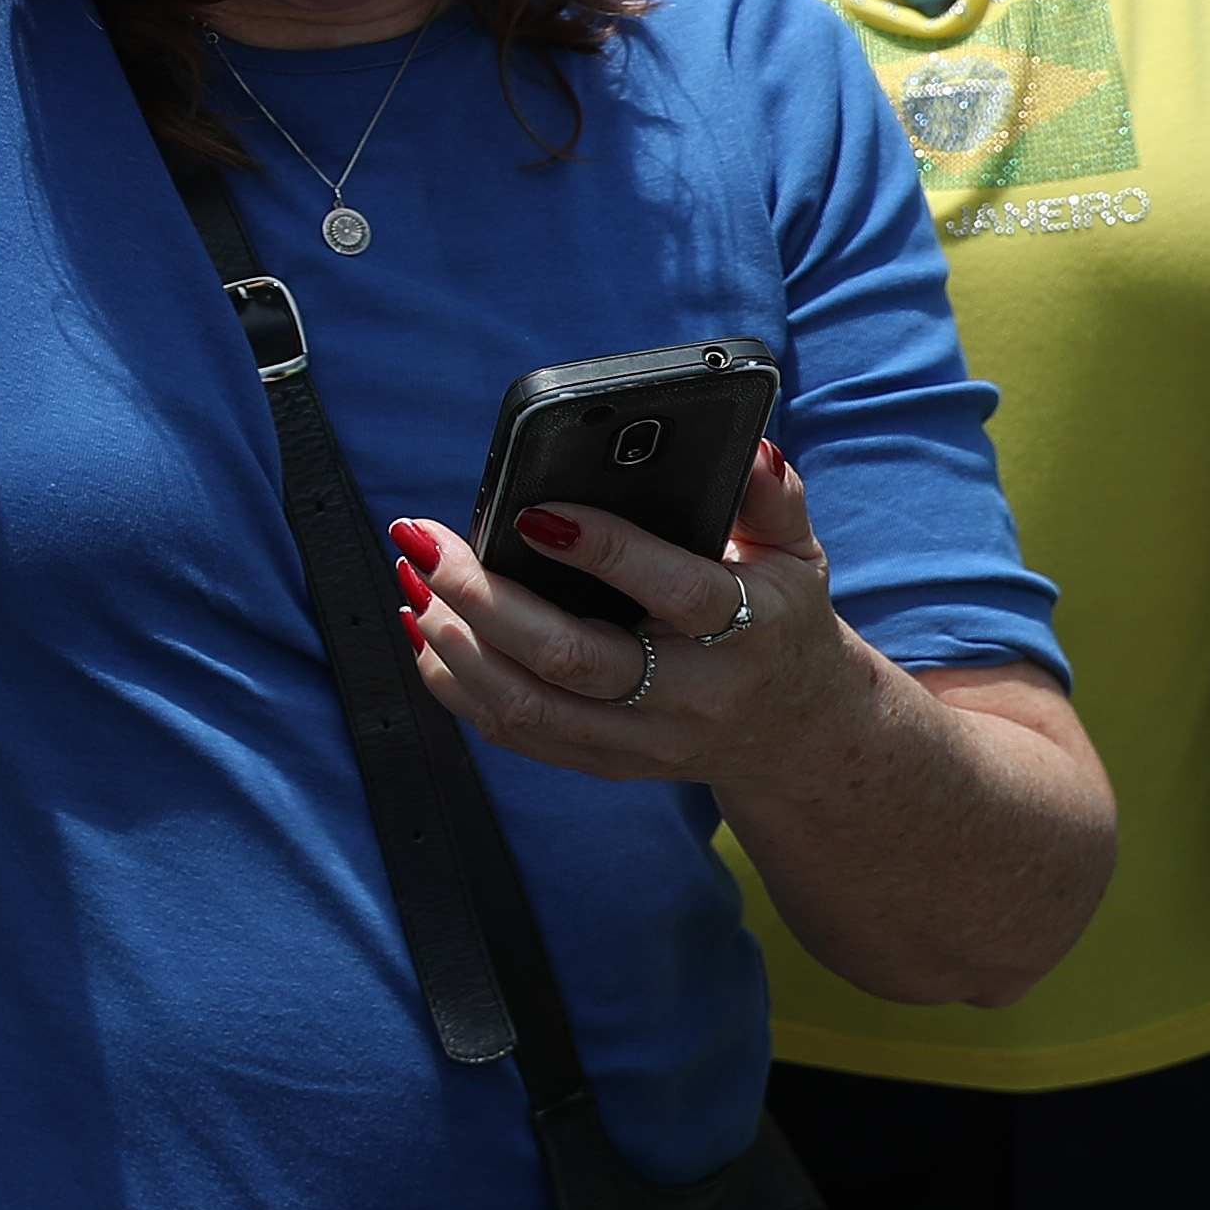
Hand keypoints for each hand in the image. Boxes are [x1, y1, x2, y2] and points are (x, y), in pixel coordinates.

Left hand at [404, 441, 874, 792]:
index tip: (533, 511)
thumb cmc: (780, 621)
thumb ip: (771, 498)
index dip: (605, 551)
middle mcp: (693, 695)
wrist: (796, 735)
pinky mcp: (606, 762)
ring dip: (455, 643)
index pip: (676, 590)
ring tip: (414, 581)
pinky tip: (424, 630)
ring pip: (530, 706)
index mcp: (747, 629)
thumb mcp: (794, 556)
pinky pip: (517, 733)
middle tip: (426, 543)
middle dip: (485, 598)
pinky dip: (457, 685)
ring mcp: (644, 740)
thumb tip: (749, 446)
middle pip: (573, 658)